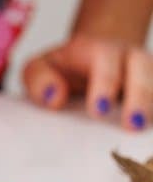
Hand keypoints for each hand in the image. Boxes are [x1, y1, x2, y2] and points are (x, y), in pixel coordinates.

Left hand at [22, 33, 152, 130]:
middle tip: (133, 124)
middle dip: (140, 97)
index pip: (107, 63)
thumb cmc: (63, 68)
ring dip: (152, 106)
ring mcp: (147, 74)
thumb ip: (39, 79)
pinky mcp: (152, 91)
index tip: (99, 110)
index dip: (105, 85)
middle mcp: (130, 59)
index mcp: (100, 50)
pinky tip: (150, 130)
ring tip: (144, 130)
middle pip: (144, 70)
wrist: (89, 59)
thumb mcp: (41, 67)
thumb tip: (54, 98)